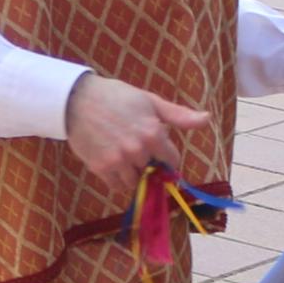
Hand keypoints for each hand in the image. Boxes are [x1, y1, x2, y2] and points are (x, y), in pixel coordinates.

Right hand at [64, 72, 208, 184]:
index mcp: (153, 133)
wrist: (77, 99)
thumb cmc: (116, 96)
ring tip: (122, 154)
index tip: (156, 151)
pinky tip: (112, 162)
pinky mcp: (100, 167)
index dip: (165, 157)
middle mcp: (137, 150)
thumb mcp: (149, 101)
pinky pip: (116, 185)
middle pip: (152, 172)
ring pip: (135, 182)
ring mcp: (118, 160)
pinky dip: (116, 178)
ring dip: (132, 173)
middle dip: (147, 163)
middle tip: (133, 146)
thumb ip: (178, 115)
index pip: (171, 161)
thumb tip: (206, 119)